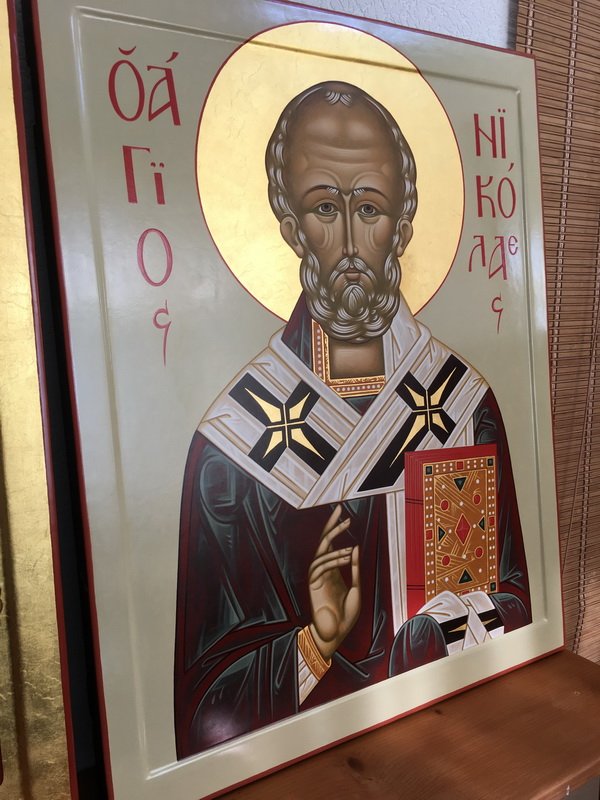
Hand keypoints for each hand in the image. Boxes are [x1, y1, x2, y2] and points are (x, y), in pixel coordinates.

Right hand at [308, 504, 359, 660]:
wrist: (336, 635)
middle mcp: (324, 571)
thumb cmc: (346, 616)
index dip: (336, 529)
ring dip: (334, 546)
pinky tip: (344, 556)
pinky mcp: (313, 585)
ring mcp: (318, 577)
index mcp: (333, 571)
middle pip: (323, 543)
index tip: (343, 515)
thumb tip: (354, 547)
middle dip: (331, 526)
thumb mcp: (356, 589)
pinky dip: (332, 560)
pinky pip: (320, 567)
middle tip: (339, 510)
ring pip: (321, 553)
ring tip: (348, 544)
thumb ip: (353, 569)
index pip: (332, 544)